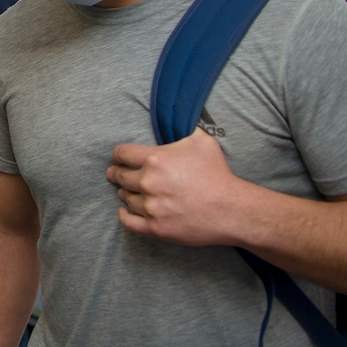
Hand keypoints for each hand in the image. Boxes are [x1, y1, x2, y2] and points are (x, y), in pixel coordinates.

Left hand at [106, 129, 243, 246]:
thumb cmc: (217, 174)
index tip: (118, 158)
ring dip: (125, 194)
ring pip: (125, 198)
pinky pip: (129, 222)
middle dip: (117, 174)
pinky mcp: (156, 227)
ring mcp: (151, 206)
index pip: (121, 154)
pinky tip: (124, 211)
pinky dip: (124, 216)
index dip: (118, 155)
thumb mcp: (202, 141)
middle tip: (115, 174)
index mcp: (155, 159)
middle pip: (120, 176)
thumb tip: (178, 118)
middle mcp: (148, 182)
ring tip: (128, 192)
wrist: (231, 209)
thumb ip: (183, 129)